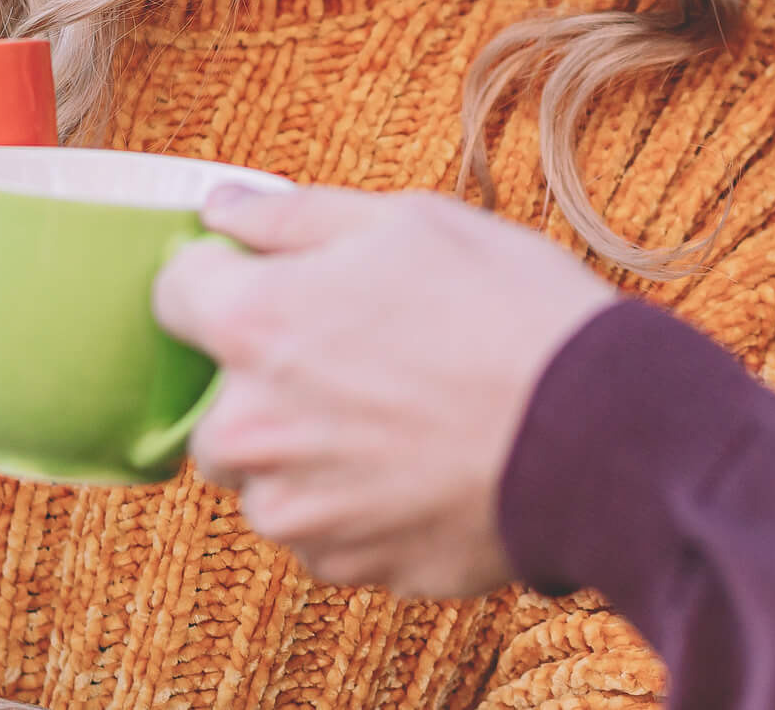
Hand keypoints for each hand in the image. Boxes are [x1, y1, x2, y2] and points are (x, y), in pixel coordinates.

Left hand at [152, 187, 618, 598]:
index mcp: (257, 326)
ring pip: (267, 477)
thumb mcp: (408, 221)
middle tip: (355, 358)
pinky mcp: (347, 565)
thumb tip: (223, 210)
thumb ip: (293, 218)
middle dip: (264, 383)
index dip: (219, 279)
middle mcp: (254, 428)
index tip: (263, 282)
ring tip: (400, 415)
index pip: (172, 294)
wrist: (602, 432)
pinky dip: (354, 503)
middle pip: (215, 405)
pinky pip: (322, 530)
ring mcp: (298, 510)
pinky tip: (420, 464)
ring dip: (307, 451)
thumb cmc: (510, 310)